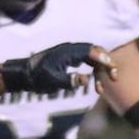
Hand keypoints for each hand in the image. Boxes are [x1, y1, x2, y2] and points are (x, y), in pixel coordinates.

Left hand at [0, 43, 115, 94]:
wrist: (25, 74)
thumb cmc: (38, 78)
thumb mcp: (53, 81)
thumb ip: (70, 80)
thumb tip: (86, 80)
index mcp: (67, 52)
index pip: (91, 52)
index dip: (104, 60)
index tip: (113, 71)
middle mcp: (70, 50)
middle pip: (95, 51)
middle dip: (107, 63)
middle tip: (114, 78)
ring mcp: (70, 53)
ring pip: (93, 57)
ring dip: (101, 70)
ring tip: (100, 89)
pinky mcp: (70, 59)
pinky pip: (88, 61)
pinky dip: (95, 70)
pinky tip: (94, 83)